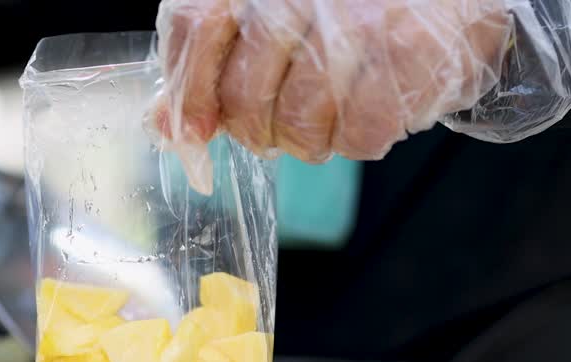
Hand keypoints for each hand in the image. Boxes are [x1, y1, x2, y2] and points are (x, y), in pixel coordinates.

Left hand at [157, 0, 522, 162]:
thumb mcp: (274, 14)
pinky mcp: (403, 57)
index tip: (193, 133)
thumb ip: (212, 60)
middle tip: (275, 125)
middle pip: (243, 95)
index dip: (190, 94)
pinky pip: (356, 137)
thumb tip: (166, 127)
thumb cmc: (356, 6)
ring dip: (307, 139)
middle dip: (254, 130)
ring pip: (296, 124)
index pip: (197, 28)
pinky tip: (367, 110)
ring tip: (326, 115)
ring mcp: (354, 26)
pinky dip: (357, 139)